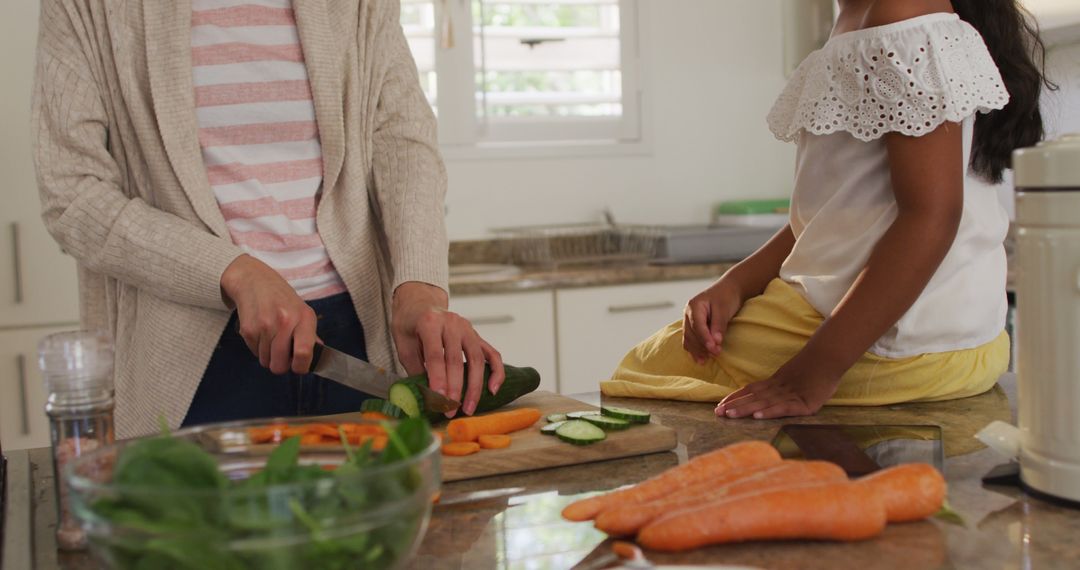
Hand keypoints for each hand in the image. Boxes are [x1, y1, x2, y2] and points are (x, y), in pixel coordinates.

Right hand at [220, 255, 316, 374]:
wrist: (253, 280)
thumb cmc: (281, 298)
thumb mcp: (302, 310)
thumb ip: (310, 335)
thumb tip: (320, 354)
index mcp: (304, 317)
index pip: (304, 352)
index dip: (301, 367)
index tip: (299, 367)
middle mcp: (285, 321)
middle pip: (280, 365)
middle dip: (281, 365)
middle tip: (282, 355)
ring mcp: (265, 325)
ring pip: (266, 361)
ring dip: (268, 355)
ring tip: (271, 338)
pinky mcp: (248, 329)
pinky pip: (254, 353)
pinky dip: (257, 348)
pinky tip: (261, 332)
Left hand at [391, 282, 504, 416]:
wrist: (421, 302)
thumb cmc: (409, 324)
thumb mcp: (402, 342)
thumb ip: (414, 366)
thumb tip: (424, 394)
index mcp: (430, 323)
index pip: (436, 355)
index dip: (438, 378)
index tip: (439, 399)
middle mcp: (452, 323)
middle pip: (457, 360)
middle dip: (455, 389)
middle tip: (450, 410)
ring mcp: (468, 328)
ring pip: (477, 360)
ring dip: (474, 387)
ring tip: (469, 408)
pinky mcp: (477, 335)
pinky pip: (491, 354)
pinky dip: (496, 372)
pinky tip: (493, 389)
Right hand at [683, 278, 743, 364]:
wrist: (729, 290)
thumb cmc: (727, 297)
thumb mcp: (724, 309)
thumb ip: (718, 325)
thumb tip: (715, 342)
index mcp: (694, 306)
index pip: (697, 326)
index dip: (705, 339)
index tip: (714, 349)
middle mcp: (688, 313)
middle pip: (690, 334)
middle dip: (701, 346)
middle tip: (715, 354)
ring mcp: (689, 320)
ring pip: (688, 338)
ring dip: (696, 350)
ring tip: (706, 360)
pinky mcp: (693, 326)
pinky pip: (690, 340)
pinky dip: (694, 349)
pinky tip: (700, 358)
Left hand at [714, 352, 841, 419]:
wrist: (831, 358)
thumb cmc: (815, 368)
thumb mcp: (793, 376)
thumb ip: (780, 385)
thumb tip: (764, 393)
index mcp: (775, 383)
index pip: (750, 390)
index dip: (735, 397)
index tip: (719, 405)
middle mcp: (779, 389)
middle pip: (752, 397)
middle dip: (734, 406)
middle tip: (717, 413)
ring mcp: (791, 396)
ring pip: (763, 403)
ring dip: (745, 409)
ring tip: (729, 415)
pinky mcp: (805, 404)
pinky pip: (784, 408)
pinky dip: (769, 412)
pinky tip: (757, 416)